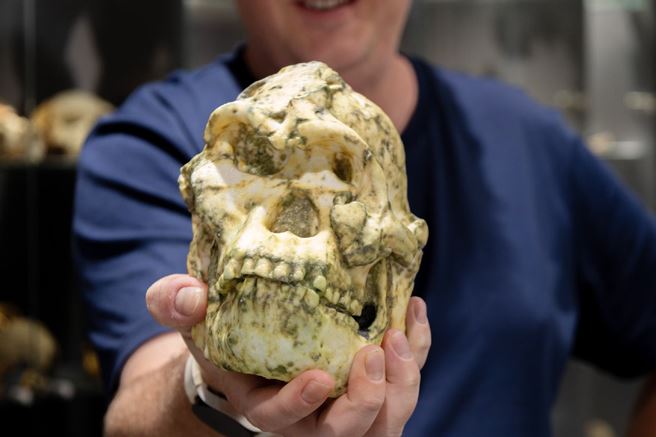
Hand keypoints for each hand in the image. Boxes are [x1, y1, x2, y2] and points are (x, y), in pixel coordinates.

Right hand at [146, 274, 430, 436]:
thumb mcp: (196, 319)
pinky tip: (413, 311)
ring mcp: (344, 406)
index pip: (279, 421)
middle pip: (345, 433)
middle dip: (366, 400)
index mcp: (263, 405)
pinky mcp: (372, 385)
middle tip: (375, 353)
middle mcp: (308, 418)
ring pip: (385, 419)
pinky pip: (402, 383)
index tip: (320, 377)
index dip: (300, 406)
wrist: (259, 342)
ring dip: (401, 381)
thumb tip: (185, 295)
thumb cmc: (227, 334)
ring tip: (400, 332)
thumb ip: (176, 306)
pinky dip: (415, 353)